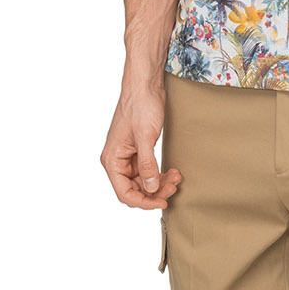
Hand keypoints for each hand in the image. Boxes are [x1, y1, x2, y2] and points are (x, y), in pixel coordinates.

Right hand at [100, 84, 182, 208]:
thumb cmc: (140, 106)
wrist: (145, 86)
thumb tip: (150, 188)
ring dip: (160, 183)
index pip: (124, 193)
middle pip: (135, 190)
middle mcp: (117, 161)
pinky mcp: (139, 151)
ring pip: (144, 183)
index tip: (162, 202)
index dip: (143, 202)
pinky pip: (149, 171)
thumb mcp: (145, 137)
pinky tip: (173, 171)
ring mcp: (128, 157)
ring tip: (176, 177)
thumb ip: (147, 165)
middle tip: (174, 186)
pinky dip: (161, 174)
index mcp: (112, 159)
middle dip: (155, 191)